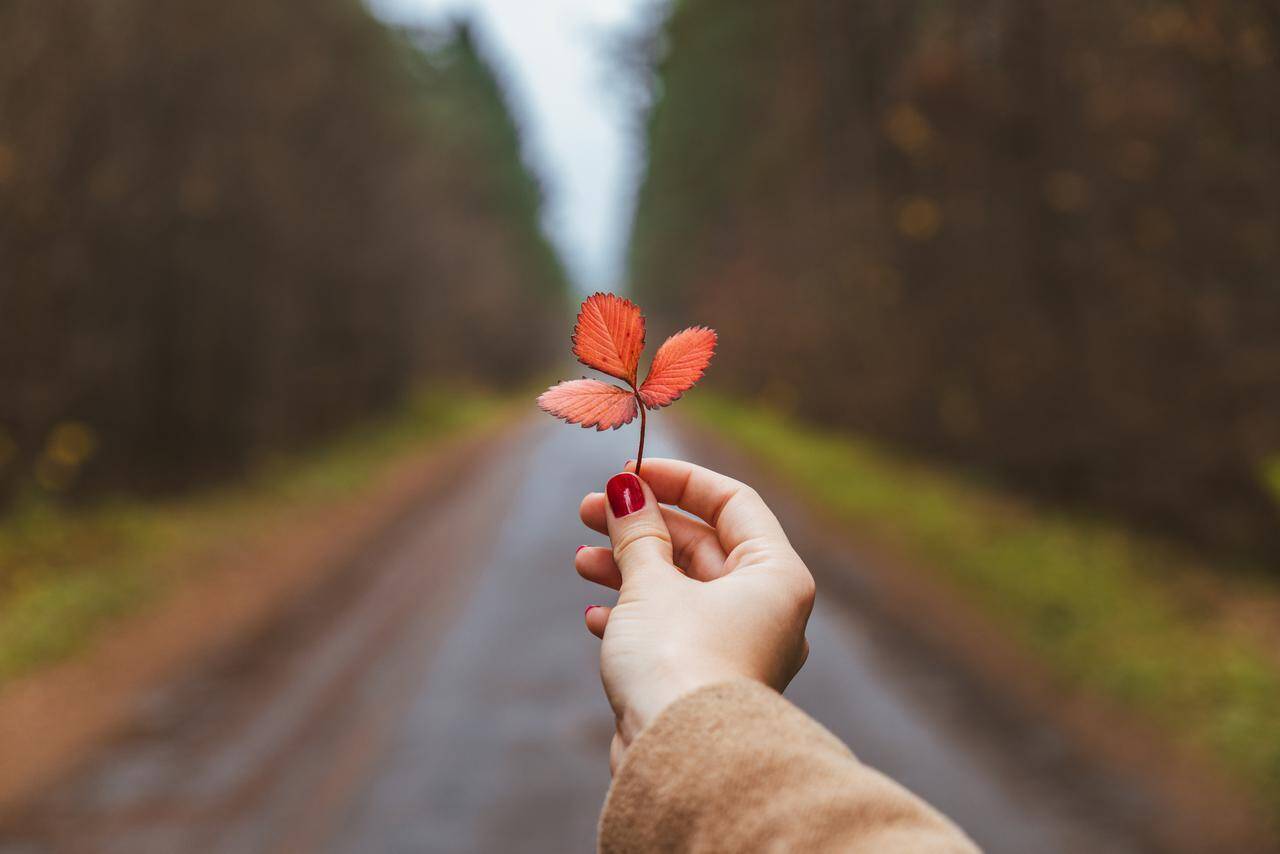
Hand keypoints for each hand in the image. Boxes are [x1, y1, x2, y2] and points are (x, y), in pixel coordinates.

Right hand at [577, 458, 814, 770]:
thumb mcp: (650, 584)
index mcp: (776, 575)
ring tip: (581, 560)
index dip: (679, 480)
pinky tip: (595, 615)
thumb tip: (625, 489)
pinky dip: (636, 616)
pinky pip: (674, 630)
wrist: (682, 762)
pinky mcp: (707, 679)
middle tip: (588, 511)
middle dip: (642, 526)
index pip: (732, 502)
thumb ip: (637, 532)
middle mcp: (767, 609)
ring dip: (630, 569)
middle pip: (702, 545)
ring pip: (682, 588)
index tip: (630, 470)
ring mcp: (739, 647)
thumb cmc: (679, 663)